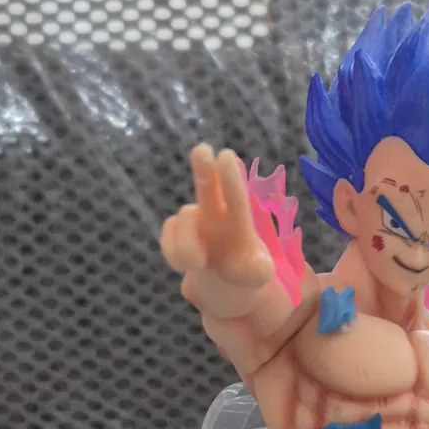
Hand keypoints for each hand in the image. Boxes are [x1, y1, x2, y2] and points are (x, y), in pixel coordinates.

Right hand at [160, 144, 273, 289]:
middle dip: (204, 169)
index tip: (226, 156)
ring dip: (188, 249)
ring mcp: (192, 220)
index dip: (230, 180)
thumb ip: (260, 271)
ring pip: (182, 224)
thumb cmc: (244, 271)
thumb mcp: (258, 275)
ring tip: (202, 263)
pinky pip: (168, 244)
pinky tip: (190, 262)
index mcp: (239, 220)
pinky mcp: (173, 230)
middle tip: (202, 149)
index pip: (236, 199)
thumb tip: (260, 266)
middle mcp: (215, 212)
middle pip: (207, 186)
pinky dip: (176, 258)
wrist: (223, 278)